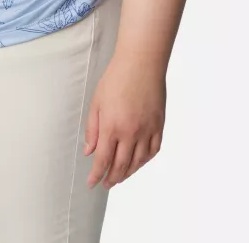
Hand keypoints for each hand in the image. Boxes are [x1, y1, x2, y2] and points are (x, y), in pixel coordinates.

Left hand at [83, 54, 165, 188]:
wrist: (141, 63)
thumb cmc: (116, 78)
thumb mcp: (97, 102)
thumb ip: (92, 129)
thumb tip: (89, 151)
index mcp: (111, 126)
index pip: (103, 160)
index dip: (96, 175)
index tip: (91, 183)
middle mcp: (130, 132)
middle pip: (120, 166)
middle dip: (111, 178)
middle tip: (105, 184)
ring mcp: (147, 130)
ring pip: (138, 162)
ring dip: (127, 173)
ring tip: (119, 177)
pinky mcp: (159, 126)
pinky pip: (153, 151)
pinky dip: (144, 161)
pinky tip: (138, 162)